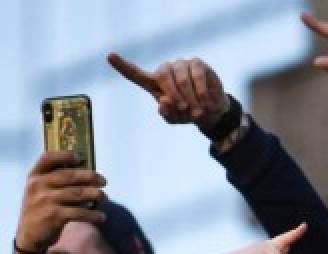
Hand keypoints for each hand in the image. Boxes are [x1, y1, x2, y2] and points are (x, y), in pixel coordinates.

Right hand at [14, 152, 106, 253]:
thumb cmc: (41, 209)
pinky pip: (78, 212)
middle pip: (68, 175)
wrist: (29, 235)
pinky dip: (93, 215)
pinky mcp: (53, 216)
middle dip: (89, 176)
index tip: (81, 158)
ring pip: (76, 193)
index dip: (64, 155)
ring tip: (104, 197)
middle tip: (103, 181)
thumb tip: (87, 173)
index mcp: (34, 176)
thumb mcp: (41, 191)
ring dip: (95, 194)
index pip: (47, 158)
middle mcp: (38, 185)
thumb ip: (56, 181)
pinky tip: (101, 217)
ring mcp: (45, 200)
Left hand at [107, 53, 228, 126]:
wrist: (212, 110)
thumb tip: (164, 100)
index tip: (110, 56)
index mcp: (154, 84)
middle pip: (162, 77)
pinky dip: (201, 91)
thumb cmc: (189, 113)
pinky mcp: (196, 64)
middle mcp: (165, 70)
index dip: (122, 65)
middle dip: (175, 95)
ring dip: (191, 97)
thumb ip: (167, 114)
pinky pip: (196, 75)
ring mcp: (181, 65)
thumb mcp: (176, 119)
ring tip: (198, 111)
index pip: (135, 74)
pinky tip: (206, 102)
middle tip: (185, 110)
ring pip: (181, 78)